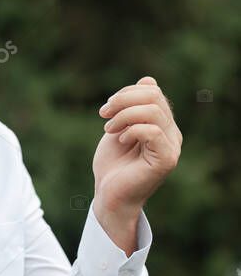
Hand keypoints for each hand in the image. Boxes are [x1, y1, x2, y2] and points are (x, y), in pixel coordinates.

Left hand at [93, 76, 181, 211]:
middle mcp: (171, 133)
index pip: (153, 91)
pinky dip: (132, 130)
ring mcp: (171, 147)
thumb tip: (149, 79)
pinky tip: (121, 140)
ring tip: (109, 129)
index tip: (106, 108)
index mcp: (162, 124)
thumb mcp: (119, 127)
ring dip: (124, 115)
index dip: (127, 92)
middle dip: (123, 100)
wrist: (108, 195)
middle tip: (104, 114)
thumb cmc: (113, 165)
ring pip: (154, 111)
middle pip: (155, 96)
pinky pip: (154, 131)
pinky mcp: (166, 160)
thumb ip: (132, 106)